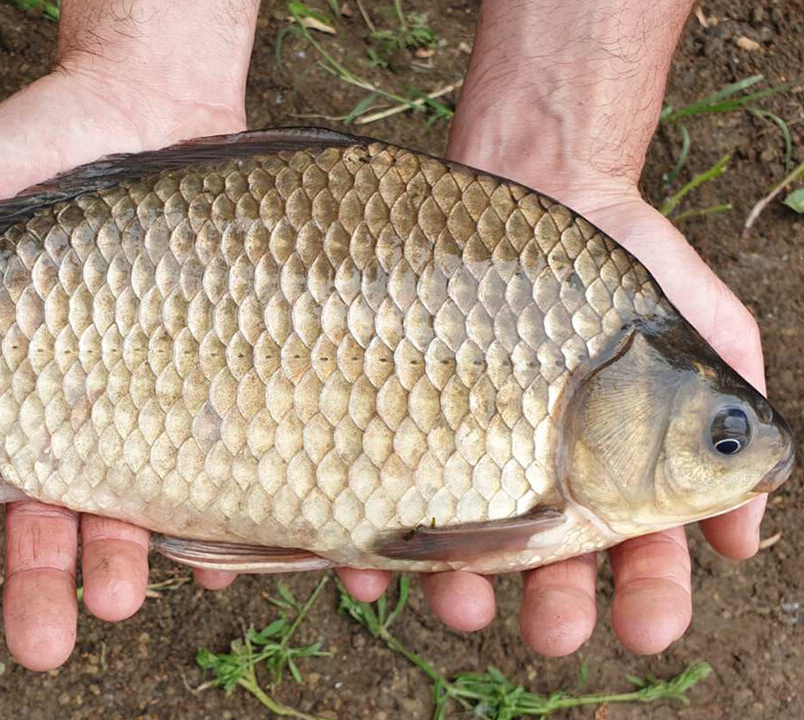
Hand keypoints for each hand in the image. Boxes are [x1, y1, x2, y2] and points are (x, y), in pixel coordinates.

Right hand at [0, 0, 271, 669]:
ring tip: (116, 601)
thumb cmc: (28, 144)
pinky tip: (214, 558)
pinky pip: (218, 463)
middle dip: (39, 590)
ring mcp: (137, 402)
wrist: (146, 102)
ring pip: (125, 508)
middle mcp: (64, 413)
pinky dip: (219, 518)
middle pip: (44, 526)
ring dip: (118, 564)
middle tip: (41, 644)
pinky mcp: (207, 382)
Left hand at [407, 178, 768, 655]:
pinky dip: (371, 543)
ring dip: (462, 590)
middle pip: (552, 572)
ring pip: (464, 550)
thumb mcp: (705, 338)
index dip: (651, 598)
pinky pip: (378, 500)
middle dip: (554, 611)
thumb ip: (735, 424)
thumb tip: (746, 534)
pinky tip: (367, 566)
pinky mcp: (400, 435)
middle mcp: (541, 485)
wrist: (535, 191)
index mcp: (618, 481)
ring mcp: (467, 463)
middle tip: (553, 634)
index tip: (649, 628)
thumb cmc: (621, 271)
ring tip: (464, 605)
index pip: (644, 559)